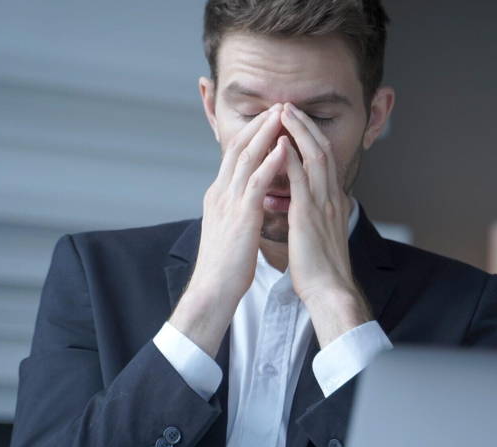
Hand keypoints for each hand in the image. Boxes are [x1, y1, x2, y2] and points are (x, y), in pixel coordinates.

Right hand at [169, 103, 288, 356]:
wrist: (213, 290)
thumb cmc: (225, 265)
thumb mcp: (231, 229)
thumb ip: (238, 209)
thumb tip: (249, 200)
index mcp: (219, 195)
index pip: (235, 155)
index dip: (253, 133)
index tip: (270, 118)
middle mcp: (221, 192)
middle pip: (239, 147)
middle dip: (259, 124)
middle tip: (278, 105)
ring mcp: (228, 202)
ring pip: (246, 158)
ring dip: (266, 134)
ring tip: (282, 114)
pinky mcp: (240, 216)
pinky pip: (255, 182)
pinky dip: (270, 161)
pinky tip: (283, 147)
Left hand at [280, 103, 372, 346]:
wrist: (330, 290)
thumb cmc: (322, 269)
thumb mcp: (321, 235)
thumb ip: (316, 215)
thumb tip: (307, 207)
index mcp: (333, 202)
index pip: (324, 160)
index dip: (311, 138)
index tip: (296, 122)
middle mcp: (331, 198)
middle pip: (323, 150)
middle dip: (305, 125)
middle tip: (289, 106)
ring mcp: (322, 204)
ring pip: (315, 157)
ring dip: (298, 131)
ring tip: (284, 112)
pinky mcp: (309, 214)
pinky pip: (301, 178)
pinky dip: (291, 157)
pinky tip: (281, 142)